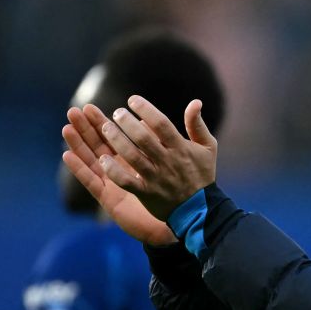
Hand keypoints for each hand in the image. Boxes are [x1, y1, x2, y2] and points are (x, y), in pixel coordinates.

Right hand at [62, 105, 177, 245]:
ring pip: (93, 160)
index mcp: (135, 159)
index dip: (103, 122)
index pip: (116, 137)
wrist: (182, 220)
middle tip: (76, 110)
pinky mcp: (110, 200)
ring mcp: (114, 184)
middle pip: (100, 145)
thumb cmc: (179, 193)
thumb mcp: (176, 163)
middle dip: (88, 128)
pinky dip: (80, 169)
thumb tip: (152, 120)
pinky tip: (67, 155)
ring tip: (67, 126)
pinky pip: (93, 183)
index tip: (93, 107)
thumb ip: (166, 141)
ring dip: (79, 144)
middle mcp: (122, 170)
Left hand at [97, 95, 216, 220]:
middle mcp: (167, 162)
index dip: (145, 109)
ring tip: (105, 127)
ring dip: (117, 140)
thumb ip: (197, 125)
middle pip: (143, 139)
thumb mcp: (207, 147)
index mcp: (181, 148)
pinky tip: (102, 159)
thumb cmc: (201, 174)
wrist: (199, 209)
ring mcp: (156, 178)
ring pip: (133, 157)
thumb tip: (195, 102)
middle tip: (117, 113)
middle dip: (127, 122)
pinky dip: (113, 171)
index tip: (132, 100)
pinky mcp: (146, 194)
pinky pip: (126, 182)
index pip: (161, 124)